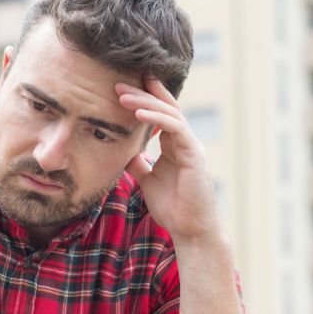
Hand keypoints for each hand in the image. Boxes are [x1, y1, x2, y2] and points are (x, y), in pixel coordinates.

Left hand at [116, 77, 221, 244]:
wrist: (190, 229)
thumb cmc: (172, 207)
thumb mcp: (147, 180)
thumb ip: (138, 163)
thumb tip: (124, 151)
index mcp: (174, 145)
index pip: (160, 114)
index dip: (145, 97)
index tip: (122, 86)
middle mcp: (184, 141)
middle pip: (164, 108)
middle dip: (141, 93)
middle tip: (118, 84)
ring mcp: (191, 146)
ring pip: (170, 113)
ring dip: (145, 102)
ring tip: (122, 95)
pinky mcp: (194, 154)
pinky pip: (176, 128)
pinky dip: (157, 118)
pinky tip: (139, 113)